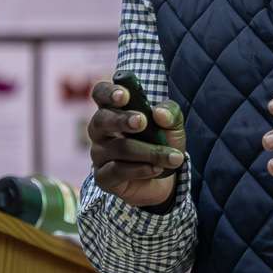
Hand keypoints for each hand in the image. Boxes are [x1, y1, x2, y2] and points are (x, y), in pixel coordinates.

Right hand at [88, 80, 186, 207]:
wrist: (165, 179)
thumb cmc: (162, 143)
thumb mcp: (173, 126)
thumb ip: (170, 114)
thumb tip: (160, 113)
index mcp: (114, 109)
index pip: (101, 93)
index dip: (109, 93)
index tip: (124, 96)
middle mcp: (101, 130)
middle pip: (101, 120)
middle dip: (121, 120)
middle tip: (141, 121)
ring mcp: (99, 154)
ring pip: (118, 148)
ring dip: (148, 151)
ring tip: (172, 157)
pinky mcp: (103, 177)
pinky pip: (117, 171)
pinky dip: (140, 169)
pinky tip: (156, 169)